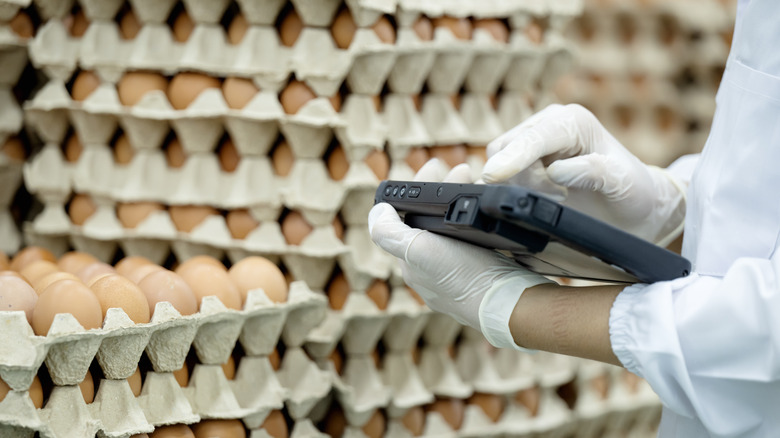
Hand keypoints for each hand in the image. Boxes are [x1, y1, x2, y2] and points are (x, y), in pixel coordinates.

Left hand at [368, 161, 552, 347]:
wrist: (510, 304)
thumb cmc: (466, 277)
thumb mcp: (419, 250)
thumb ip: (389, 232)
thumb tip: (377, 211)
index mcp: (412, 261)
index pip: (407, 214)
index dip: (420, 186)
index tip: (437, 164)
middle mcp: (431, 270)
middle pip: (431, 218)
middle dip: (444, 189)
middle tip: (465, 169)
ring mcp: (457, 274)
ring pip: (453, 228)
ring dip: (462, 202)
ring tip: (478, 184)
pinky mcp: (482, 275)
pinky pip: (474, 239)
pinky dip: (478, 220)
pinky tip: (489, 212)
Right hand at [483, 104, 684, 244]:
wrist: (633, 205)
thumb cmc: (631, 190)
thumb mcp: (622, 182)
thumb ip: (593, 172)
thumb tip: (555, 171)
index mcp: (572, 121)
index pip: (533, 137)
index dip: (512, 157)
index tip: (495, 175)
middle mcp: (548, 125)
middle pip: (505, 149)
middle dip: (521, 179)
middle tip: (558, 198)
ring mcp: (533, 143)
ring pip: (498, 164)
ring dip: (520, 188)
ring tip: (559, 197)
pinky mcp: (522, 162)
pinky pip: (500, 177)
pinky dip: (513, 191)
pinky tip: (545, 198)